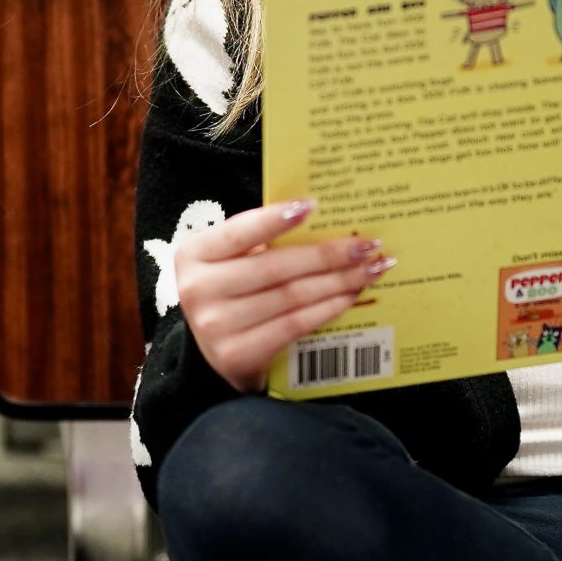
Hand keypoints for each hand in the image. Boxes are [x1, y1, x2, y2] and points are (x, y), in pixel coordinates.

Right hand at [174, 199, 391, 392]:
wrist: (217, 353)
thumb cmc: (234, 293)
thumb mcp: (233, 261)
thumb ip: (262, 242)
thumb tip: (326, 221)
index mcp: (194, 254)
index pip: (239, 232)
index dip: (276, 218)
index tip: (315, 205)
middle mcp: (197, 289)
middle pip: (276, 266)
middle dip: (328, 254)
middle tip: (367, 246)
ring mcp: (215, 326)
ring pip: (291, 296)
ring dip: (338, 282)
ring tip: (368, 270)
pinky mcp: (237, 355)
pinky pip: (294, 325)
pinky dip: (328, 308)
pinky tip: (350, 297)